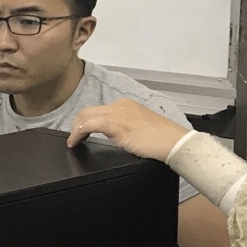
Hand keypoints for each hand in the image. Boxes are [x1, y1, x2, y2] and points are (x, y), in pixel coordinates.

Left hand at [65, 99, 188, 161]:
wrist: (174, 142)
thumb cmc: (162, 139)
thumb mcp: (140, 127)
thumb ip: (126, 126)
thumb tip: (114, 134)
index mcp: (126, 104)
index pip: (99, 109)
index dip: (86, 121)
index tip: (81, 131)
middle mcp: (120, 105)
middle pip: (88, 111)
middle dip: (77, 124)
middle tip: (73, 137)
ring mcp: (117, 113)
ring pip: (85, 117)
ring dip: (75, 129)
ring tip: (72, 141)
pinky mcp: (115, 124)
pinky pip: (88, 125)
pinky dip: (77, 133)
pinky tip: (75, 142)